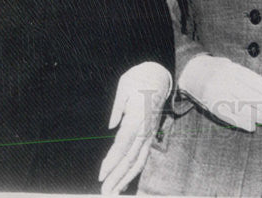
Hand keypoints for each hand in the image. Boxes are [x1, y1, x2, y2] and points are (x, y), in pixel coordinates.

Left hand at [98, 62, 171, 194]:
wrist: (159, 75)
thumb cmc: (139, 78)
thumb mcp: (125, 85)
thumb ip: (118, 106)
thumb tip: (111, 126)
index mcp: (139, 115)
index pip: (124, 143)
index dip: (113, 160)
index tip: (102, 174)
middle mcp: (146, 128)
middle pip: (131, 157)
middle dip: (117, 176)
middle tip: (105, 192)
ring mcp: (149, 133)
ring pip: (139, 160)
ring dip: (125, 178)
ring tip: (113, 192)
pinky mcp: (150, 135)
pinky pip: (142, 156)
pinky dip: (133, 171)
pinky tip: (124, 181)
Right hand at [179, 55, 261, 131]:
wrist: (192, 72)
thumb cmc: (217, 69)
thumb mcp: (232, 67)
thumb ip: (247, 77)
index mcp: (232, 69)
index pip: (255, 82)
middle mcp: (225, 81)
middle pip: (250, 96)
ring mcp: (217, 94)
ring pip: (241, 108)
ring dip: (256, 116)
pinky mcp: (212, 105)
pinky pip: (229, 116)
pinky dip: (242, 122)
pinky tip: (251, 126)